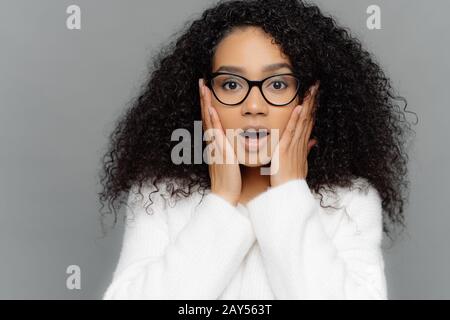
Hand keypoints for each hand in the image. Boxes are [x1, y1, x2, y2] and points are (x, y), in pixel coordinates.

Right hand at [199, 78, 241, 205]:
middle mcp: (213, 142)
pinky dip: (213, 120)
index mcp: (216, 143)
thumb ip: (230, 148)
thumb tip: (234, 140)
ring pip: (209, 120)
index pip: (211, 119)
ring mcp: (215, 146)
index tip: (207, 89)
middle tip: (201, 81)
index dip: (208, 104)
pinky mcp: (219, 151)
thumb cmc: (230, 179)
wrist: (225, 195)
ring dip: (206, 103)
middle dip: (204, 98)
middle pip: (207, 115)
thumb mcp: (229, 160)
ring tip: (204, 88)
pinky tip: (212, 109)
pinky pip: (215, 133)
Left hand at [269, 82, 319, 186]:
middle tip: (317, 84)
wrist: (288, 191)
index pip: (309, 121)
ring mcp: (295, 145)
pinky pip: (292, 131)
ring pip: (303, 121)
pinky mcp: (287, 149)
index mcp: (303, 144)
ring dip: (307, 105)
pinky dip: (296, 119)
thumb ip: (306, 150)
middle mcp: (301, 142)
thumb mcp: (301, 162)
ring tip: (311, 89)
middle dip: (313, 100)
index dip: (313, 106)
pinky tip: (299, 107)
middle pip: (309, 117)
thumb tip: (314, 140)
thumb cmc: (291, 178)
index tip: (316, 93)